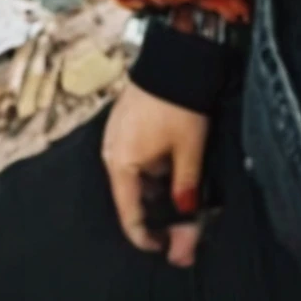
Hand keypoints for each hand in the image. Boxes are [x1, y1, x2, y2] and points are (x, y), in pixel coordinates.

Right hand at [101, 81, 210, 268]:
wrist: (175, 54)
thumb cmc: (180, 101)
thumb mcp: (189, 148)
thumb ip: (186, 187)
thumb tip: (186, 218)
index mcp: (121, 164)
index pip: (129, 215)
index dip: (148, 237)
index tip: (168, 246)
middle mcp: (112, 152)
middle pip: (133, 196)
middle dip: (158, 210)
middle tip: (184, 220)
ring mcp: (116, 135)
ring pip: (136, 175)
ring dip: (157, 187)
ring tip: (184, 190)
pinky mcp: (125, 121)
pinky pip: (136, 156)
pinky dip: (153, 166)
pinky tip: (174, 165)